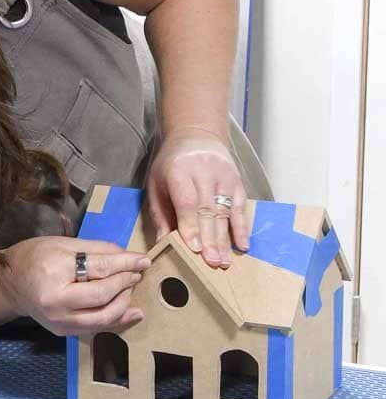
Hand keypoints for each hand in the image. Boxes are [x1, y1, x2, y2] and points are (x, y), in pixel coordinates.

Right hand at [0, 237, 149, 336]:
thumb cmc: (34, 257)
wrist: (9, 284)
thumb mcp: (63, 244)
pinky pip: (96, 328)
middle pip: (103, 296)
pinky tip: (131, 312)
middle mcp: (56, 302)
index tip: (143, 260)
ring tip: (130, 289)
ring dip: (124, 303)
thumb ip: (97, 250)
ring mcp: (59, 321)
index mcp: (54, 272)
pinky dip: (117, 320)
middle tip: (136, 273)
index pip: (100, 269)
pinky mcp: (64, 332)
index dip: (126, 264)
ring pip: (103, 317)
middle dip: (125, 283)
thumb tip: (128, 257)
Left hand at [146, 127, 248, 268]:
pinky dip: (242, 228)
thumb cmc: (170, 164)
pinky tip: (242, 245)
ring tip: (224, 262)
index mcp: (180, 171)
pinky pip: (241, 207)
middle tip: (211, 264)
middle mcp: (205, 173)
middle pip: (208, 210)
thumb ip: (160, 213)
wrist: (196, 134)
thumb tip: (162, 243)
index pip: (188, 202)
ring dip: (225, 239)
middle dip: (210, 240)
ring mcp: (225, 176)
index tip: (194, 249)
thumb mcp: (157, 184)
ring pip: (225, 212)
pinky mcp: (238, 181)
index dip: (191, 226)